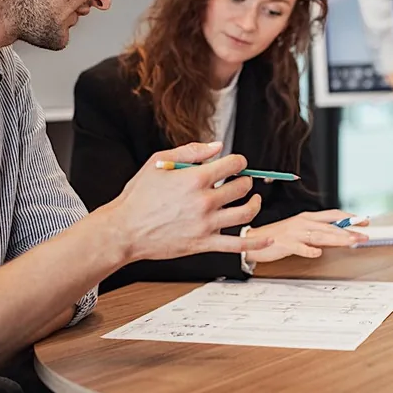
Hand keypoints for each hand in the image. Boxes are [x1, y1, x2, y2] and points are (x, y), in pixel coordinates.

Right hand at [107, 141, 271, 262]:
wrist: (124, 230)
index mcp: (195, 179)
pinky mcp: (204, 244)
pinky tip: (267, 238)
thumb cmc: (138, 196)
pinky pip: (237, 245)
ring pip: (246, 213)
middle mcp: (204, 201)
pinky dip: (256, 242)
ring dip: (254, 204)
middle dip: (244, 181)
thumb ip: (190, 151)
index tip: (236, 164)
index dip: (238, 162)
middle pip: (241, 187)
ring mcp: (206, 224)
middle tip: (239, 181)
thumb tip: (217, 147)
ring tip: (252, 200)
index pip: (232, 164)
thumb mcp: (158, 163)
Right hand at [245, 210, 369, 263]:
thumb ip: (319, 233)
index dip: (349, 217)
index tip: (364, 220)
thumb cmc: (279, 236)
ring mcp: (295, 233)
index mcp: (308, 217)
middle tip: (363, 235)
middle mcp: (303, 223)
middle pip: (330, 226)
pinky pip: (299, 248)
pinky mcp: (285, 244)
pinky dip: (309, 250)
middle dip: (348, 230)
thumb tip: (339, 237)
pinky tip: (317, 253)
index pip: (333, 215)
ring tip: (350, 241)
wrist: (254, 239)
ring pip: (319, 235)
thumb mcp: (301, 231)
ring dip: (336, 238)